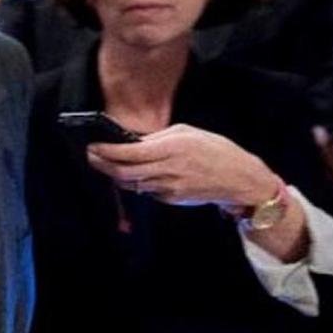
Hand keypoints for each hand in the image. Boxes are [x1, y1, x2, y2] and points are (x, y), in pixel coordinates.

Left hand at [86, 124, 276, 207]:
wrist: (240, 180)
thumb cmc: (216, 150)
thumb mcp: (188, 133)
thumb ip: (159, 137)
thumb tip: (136, 142)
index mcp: (171, 148)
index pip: (128, 153)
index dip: (106, 152)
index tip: (93, 147)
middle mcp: (167, 169)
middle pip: (123, 173)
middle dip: (102, 166)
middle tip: (91, 157)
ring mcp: (168, 188)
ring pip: (132, 184)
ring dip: (117, 175)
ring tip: (107, 164)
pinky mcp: (172, 199)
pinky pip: (147, 191)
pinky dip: (137, 183)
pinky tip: (135, 174)